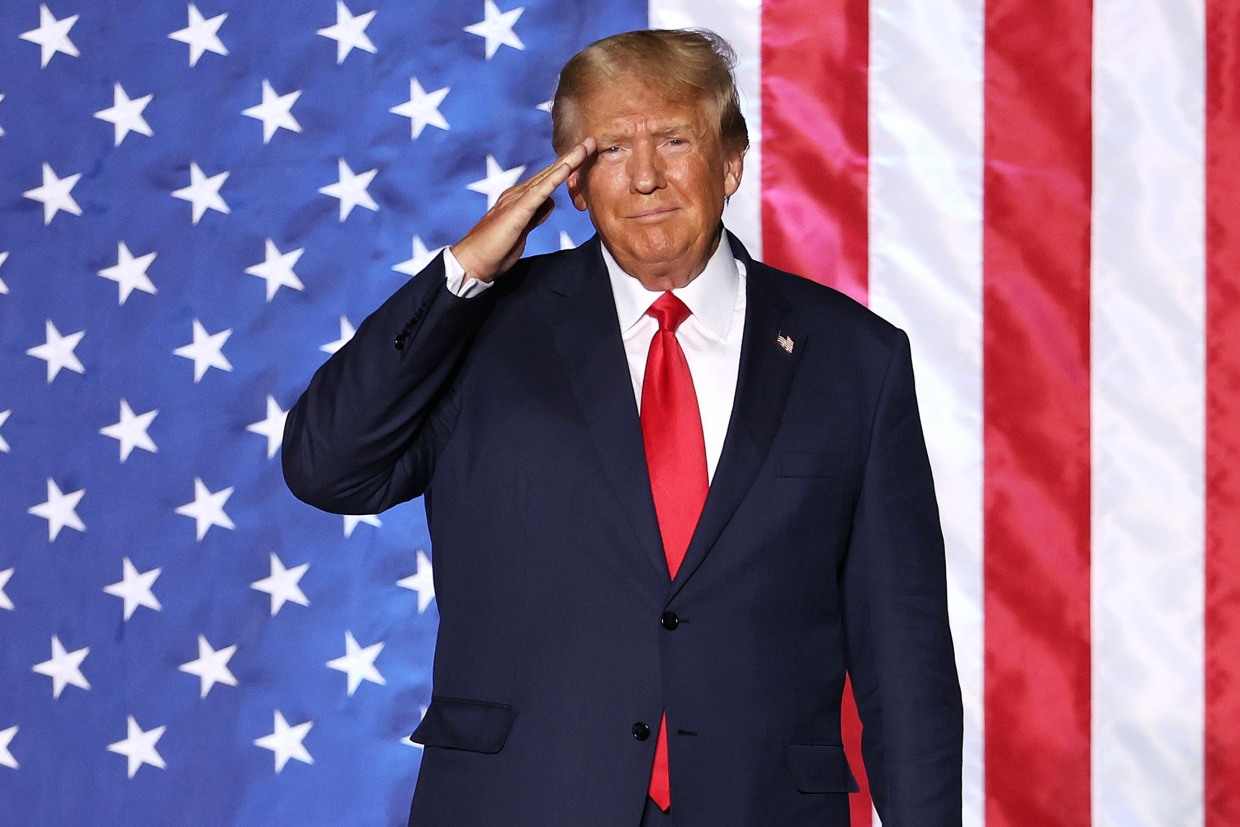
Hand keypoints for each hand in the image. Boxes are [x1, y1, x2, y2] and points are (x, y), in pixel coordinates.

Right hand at [451, 137, 596, 281]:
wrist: (472, 261)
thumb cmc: (495, 250)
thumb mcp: (523, 229)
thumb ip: (536, 214)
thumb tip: (551, 202)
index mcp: (521, 199)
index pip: (548, 179)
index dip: (567, 167)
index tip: (585, 155)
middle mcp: (518, 194)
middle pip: (550, 172)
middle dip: (572, 157)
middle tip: (591, 141)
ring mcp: (517, 200)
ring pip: (548, 176)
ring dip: (568, 161)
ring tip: (586, 147)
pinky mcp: (517, 211)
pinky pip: (540, 191)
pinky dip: (554, 178)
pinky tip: (567, 167)